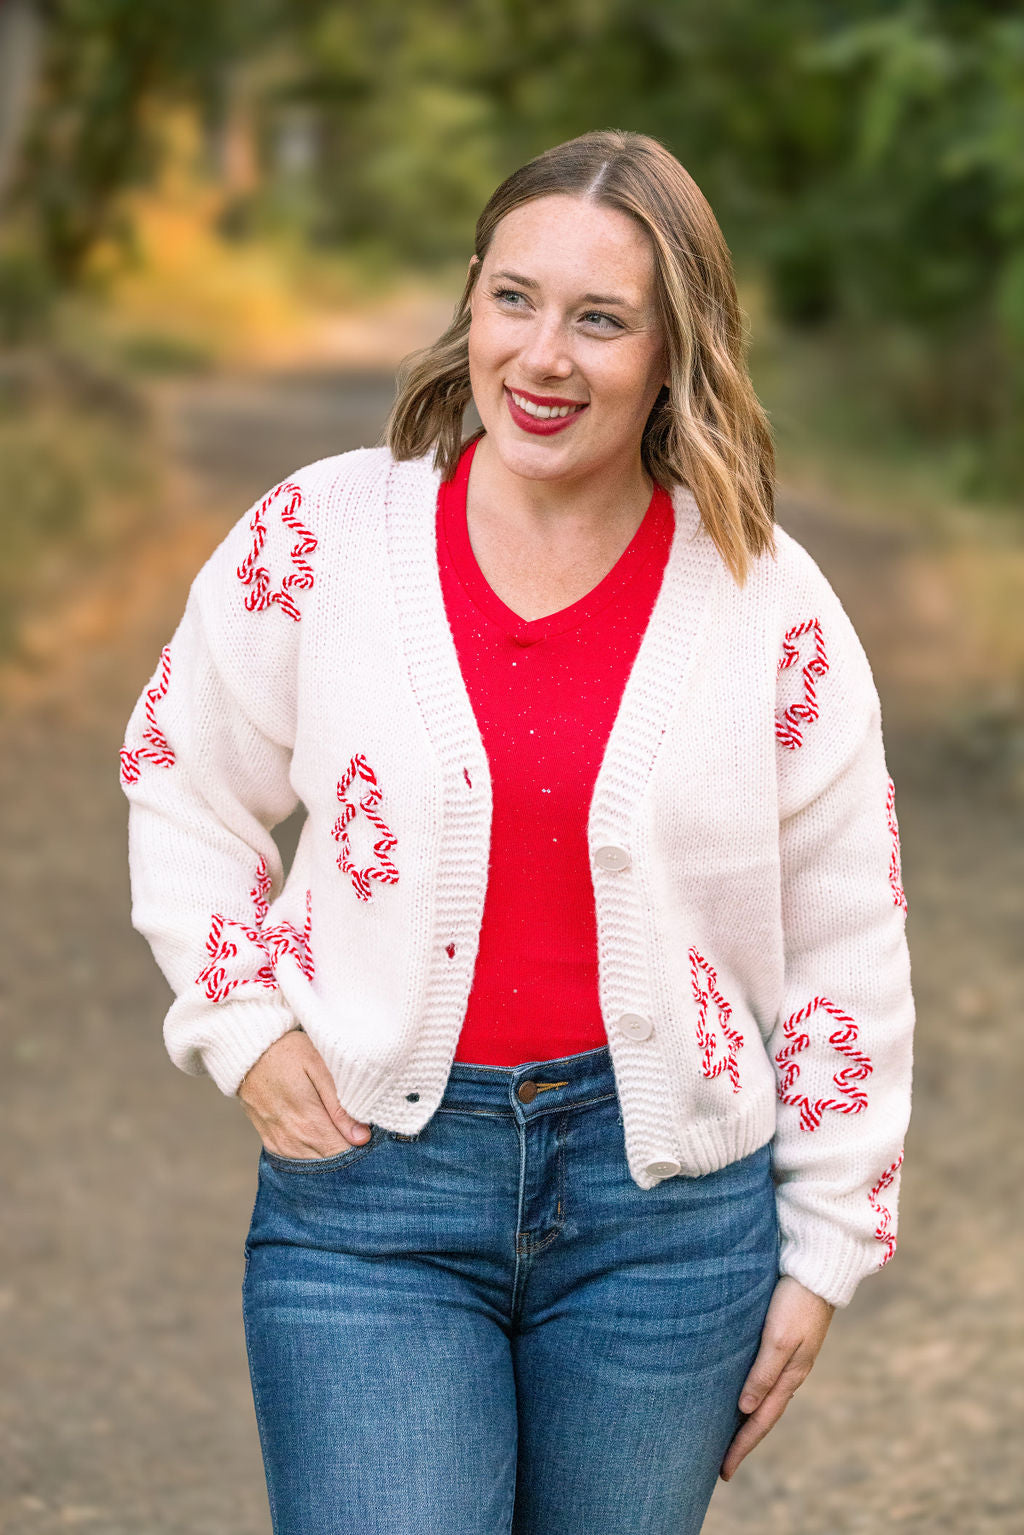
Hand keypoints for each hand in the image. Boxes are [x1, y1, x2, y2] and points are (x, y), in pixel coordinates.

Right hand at [236, 1029, 371, 1158]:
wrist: (247, 1051)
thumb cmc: (288, 1052)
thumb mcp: (319, 1068)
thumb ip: (340, 1105)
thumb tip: (361, 1138)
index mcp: (309, 1123)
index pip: (343, 1154)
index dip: (360, 1147)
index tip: (369, 1132)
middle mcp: (293, 1140)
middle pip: (330, 1161)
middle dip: (348, 1150)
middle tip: (358, 1129)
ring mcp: (279, 1143)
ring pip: (314, 1163)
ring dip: (330, 1152)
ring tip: (340, 1128)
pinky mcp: (270, 1141)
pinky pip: (297, 1158)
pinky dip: (312, 1152)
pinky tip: (320, 1135)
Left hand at [720, 1275, 834, 1480]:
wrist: (818, 1269)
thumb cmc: (795, 1302)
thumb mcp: (778, 1339)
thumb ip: (763, 1373)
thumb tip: (745, 1409)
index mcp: (790, 1376)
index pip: (761, 1421)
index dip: (742, 1445)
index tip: (723, 1471)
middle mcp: (790, 1373)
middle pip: (763, 1415)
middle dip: (743, 1440)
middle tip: (721, 1465)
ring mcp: (789, 1359)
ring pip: (765, 1399)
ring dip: (747, 1420)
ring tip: (727, 1435)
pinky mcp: (785, 1342)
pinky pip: (765, 1379)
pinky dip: (752, 1394)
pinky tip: (741, 1394)